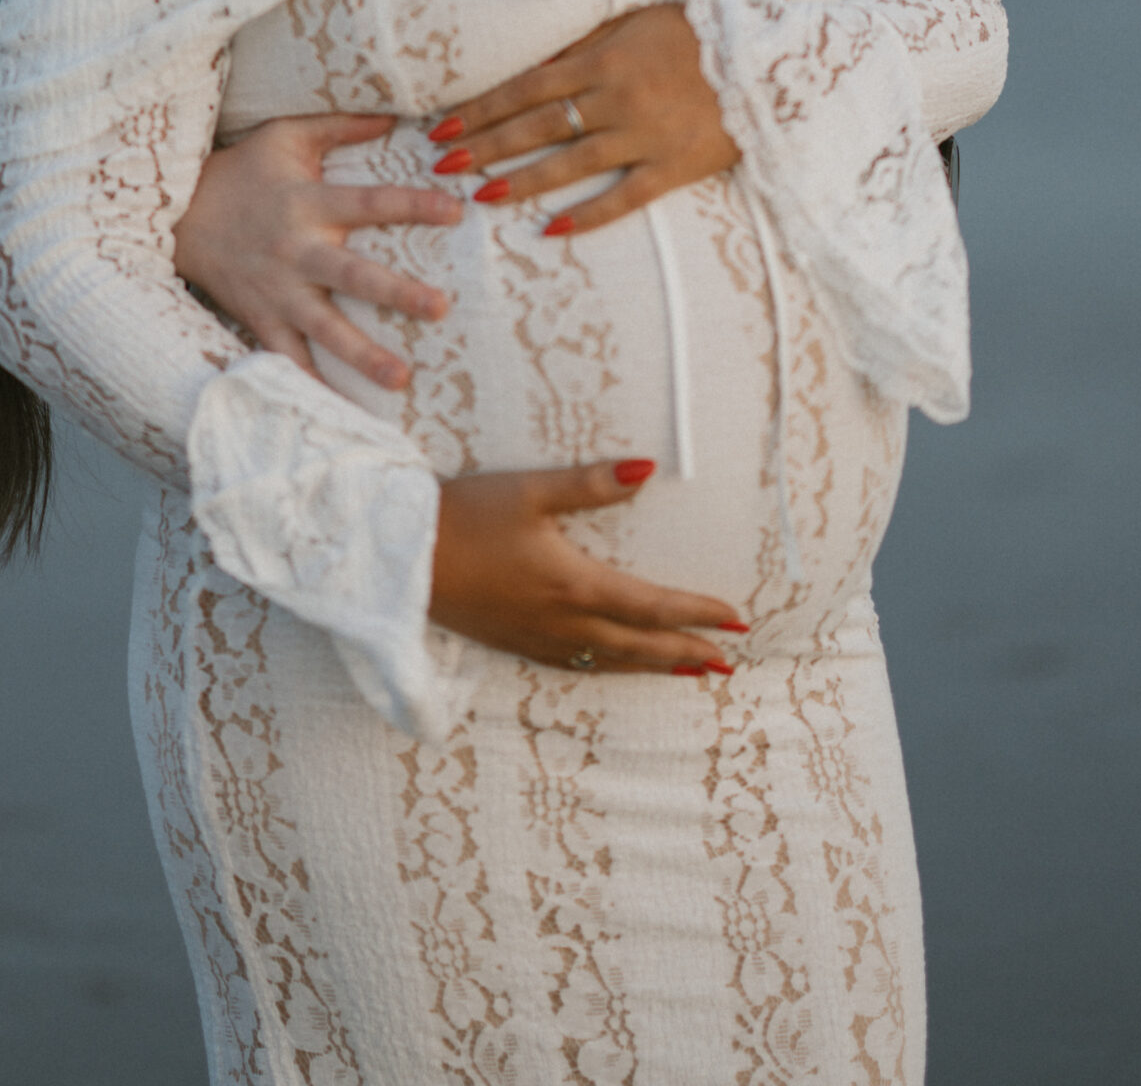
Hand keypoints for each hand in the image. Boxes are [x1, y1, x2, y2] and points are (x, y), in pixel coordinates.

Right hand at [173, 116, 459, 391]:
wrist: (176, 214)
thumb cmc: (242, 171)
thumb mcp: (286, 137)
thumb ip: (341, 126)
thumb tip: (395, 115)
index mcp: (308, 202)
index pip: (370, 202)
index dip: (412, 205)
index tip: (455, 211)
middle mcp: (296, 251)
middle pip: (351, 275)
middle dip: (396, 293)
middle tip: (440, 308)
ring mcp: (277, 291)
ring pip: (323, 328)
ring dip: (362, 354)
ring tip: (401, 379)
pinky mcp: (259, 319)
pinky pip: (287, 359)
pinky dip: (310, 386)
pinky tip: (342, 414)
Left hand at [430, 3, 739, 234]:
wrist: (768, 59)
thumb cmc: (698, 33)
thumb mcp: (636, 21)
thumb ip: (585, 41)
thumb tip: (534, 65)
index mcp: (605, 57)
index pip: (527, 86)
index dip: (482, 108)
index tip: (443, 127)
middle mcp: (618, 97)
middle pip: (537, 125)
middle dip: (485, 145)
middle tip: (442, 166)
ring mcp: (645, 135)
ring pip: (570, 163)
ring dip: (521, 180)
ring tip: (480, 196)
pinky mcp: (674, 167)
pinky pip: (624, 197)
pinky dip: (587, 215)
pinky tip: (550, 230)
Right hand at [430, 460, 745, 673]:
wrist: (405, 561)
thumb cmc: (466, 517)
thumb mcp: (530, 491)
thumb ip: (591, 484)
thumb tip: (647, 468)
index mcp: (574, 584)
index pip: (652, 605)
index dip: (697, 613)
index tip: (735, 618)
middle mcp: (563, 621)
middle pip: (639, 644)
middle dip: (687, 652)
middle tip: (728, 663)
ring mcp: (538, 638)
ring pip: (610, 661)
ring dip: (653, 666)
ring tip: (689, 671)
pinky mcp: (515, 642)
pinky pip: (577, 665)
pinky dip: (610, 668)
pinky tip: (614, 665)